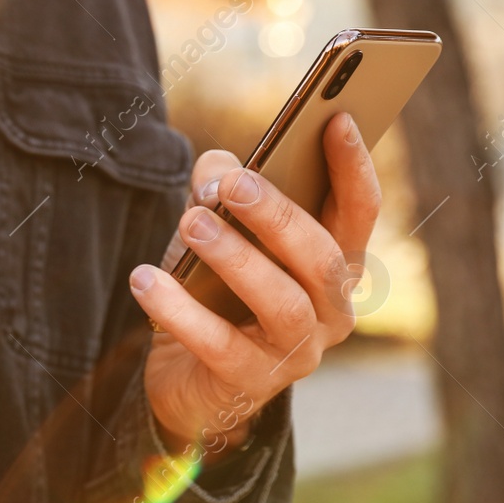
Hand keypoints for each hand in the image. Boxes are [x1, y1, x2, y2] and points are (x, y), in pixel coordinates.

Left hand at [130, 112, 380, 458]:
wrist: (187, 376)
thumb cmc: (211, 289)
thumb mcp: (213, 230)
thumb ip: (220, 191)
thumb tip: (218, 170)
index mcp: (333, 263)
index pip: (359, 213)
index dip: (353, 168)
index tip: (336, 119)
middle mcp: (330, 310)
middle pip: (321, 257)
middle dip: (278, 216)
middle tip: (232, 184)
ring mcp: (297, 353)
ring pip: (283, 303)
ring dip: (236, 258)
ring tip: (192, 223)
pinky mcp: (250, 383)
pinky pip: (220, 345)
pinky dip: (180, 311)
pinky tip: (144, 280)